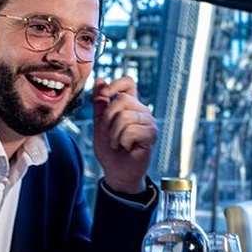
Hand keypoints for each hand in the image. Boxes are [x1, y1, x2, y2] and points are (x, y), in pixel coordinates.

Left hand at [92, 76, 156, 193]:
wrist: (116, 171)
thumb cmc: (109, 149)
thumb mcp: (100, 123)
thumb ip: (100, 103)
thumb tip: (100, 80)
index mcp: (130, 105)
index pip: (128, 82)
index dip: (115, 84)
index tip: (104, 94)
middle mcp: (142, 110)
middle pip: (122, 99)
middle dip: (107, 118)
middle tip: (109, 133)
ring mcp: (148, 121)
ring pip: (125, 116)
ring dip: (114, 134)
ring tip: (117, 143)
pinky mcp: (151, 134)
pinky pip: (131, 130)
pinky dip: (122, 141)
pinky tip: (127, 147)